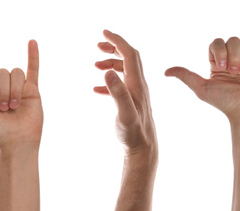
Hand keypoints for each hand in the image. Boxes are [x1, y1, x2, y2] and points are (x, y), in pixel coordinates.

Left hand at [0, 34, 42, 148]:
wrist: (18, 143)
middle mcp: (1, 87)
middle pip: (1, 72)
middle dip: (3, 90)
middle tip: (5, 109)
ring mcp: (17, 87)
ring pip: (16, 73)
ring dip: (15, 91)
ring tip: (15, 108)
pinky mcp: (32, 90)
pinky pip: (33, 69)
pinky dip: (33, 55)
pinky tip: (31, 41)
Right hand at [94, 30, 156, 152]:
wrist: (143, 148)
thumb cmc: (133, 133)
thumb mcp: (124, 113)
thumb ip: (117, 92)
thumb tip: (108, 71)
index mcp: (137, 84)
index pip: (129, 55)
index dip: (117, 41)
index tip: (104, 33)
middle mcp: (139, 86)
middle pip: (129, 58)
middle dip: (114, 48)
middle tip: (98, 44)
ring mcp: (136, 94)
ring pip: (125, 70)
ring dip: (111, 63)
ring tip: (95, 64)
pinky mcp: (132, 102)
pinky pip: (120, 85)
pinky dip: (108, 81)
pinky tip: (96, 88)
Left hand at [166, 36, 239, 118]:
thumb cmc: (225, 102)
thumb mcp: (202, 88)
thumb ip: (186, 76)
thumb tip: (166, 72)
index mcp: (219, 62)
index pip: (217, 42)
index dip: (219, 51)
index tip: (221, 67)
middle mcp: (234, 58)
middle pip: (232, 40)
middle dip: (233, 55)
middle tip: (234, 72)